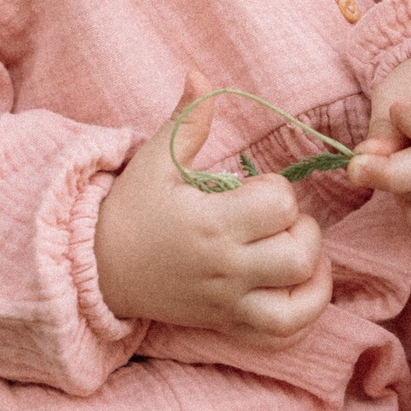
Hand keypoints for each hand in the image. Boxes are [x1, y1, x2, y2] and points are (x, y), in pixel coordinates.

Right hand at [93, 77, 332, 342]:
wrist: (97, 268)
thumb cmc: (130, 210)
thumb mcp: (154, 160)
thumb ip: (187, 120)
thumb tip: (200, 73)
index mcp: (210, 223)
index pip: (279, 205)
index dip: (278, 189)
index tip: (256, 189)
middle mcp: (225, 269)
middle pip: (299, 256)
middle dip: (302, 231)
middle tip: (280, 221)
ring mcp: (227, 304)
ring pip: (298, 305)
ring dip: (313, 277)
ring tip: (298, 254)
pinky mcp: (226, 326)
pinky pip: (281, 337)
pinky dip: (303, 317)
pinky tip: (300, 288)